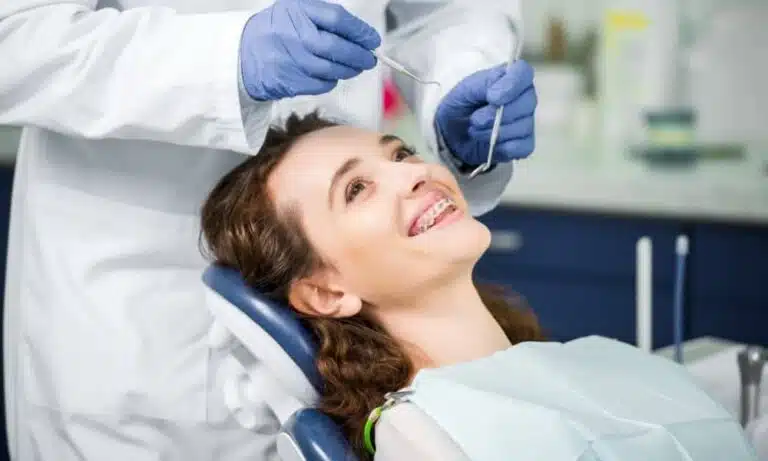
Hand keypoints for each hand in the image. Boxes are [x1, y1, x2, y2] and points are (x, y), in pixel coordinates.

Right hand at [240, 0, 380, 100]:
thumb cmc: (277, 30)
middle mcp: (294, 35)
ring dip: (349, 70)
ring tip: (355, 68)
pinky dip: (331, 81)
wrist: (243, 54)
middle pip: (337, 48)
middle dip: (360, 56)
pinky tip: (332, 75)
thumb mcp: (296, 9)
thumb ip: (325, 17)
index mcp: (298, 10)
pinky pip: (321, 84)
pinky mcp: (289, 81)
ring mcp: (291, 60)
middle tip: (370, 59)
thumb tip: (361, 35)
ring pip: (332, 69)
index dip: (360, 31)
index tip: (372, 40)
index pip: (338, 19)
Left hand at [435, 61, 536, 166]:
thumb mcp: (466, 89)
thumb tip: (498, 96)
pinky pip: (523, 147)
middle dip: (497, 114)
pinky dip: (503, 147)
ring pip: (523, 127)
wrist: (450, 134)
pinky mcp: (523, 144)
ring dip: (494, 132)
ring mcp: (526, 122)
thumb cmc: (460, 105)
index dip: (512, 84)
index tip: (492, 97)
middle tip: (475, 120)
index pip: (524, 72)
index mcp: (511, 77)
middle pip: (528, 102)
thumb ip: (485, 84)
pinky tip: (489, 144)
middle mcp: (523, 97)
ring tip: (475, 131)